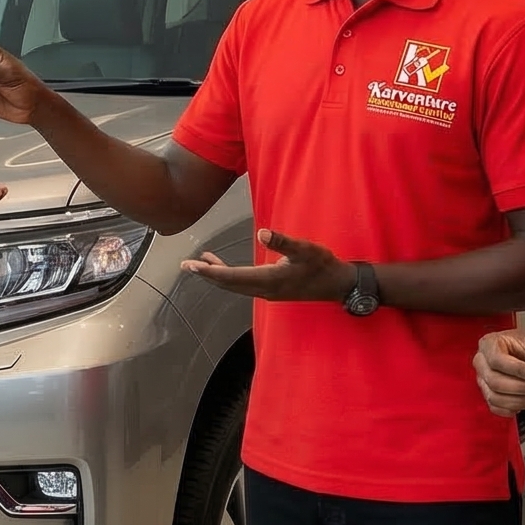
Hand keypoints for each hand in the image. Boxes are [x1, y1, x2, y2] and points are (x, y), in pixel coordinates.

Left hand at [179, 229, 348, 302]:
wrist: (338, 285)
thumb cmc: (323, 265)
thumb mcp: (307, 250)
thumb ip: (284, 242)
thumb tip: (262, 233)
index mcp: (269, 280)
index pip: (232, 277)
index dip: (210, 271)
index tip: (192, 265)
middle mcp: (264, 290)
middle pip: (228, 284)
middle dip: (206, 275)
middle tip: (185, 265)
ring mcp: (267, 291)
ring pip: (234, 285)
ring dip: (215, 275)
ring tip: (197, 264)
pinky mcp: (270, 289)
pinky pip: (242, 283)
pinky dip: (228, 274)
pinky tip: (221, 264)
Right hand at [474, 327, 524, 416]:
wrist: (520, 353)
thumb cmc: (521, 344)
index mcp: (488, 344)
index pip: (498, 360)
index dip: (519, 370)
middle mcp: (481, 363)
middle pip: (495, 381)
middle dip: (521, 388)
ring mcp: (482, 380)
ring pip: (494, 397)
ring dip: (519, 401)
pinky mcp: (487, 394)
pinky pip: (495, 407)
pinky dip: (511, 409)